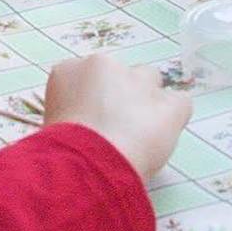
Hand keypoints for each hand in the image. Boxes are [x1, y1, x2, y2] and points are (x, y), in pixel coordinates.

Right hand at [41, 54, 188, 182]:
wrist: (84, 164)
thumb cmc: (58, 152)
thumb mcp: (51, 125)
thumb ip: (71, 111)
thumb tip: (84, 124)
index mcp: (70, 70)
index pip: (87, 76)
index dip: (92, 101)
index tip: (91, 124)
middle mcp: (105, 65)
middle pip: (120, 74)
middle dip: (121, 97)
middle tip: (114, 131)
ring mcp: (140, 81)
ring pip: (151, 82)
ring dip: (147, 102)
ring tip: (139, 136)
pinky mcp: (169, 103)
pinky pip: (180, 103)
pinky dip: (175, 118)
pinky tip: (161, 138)